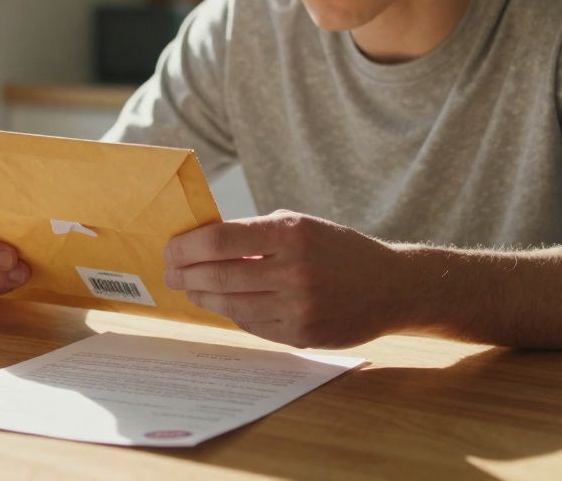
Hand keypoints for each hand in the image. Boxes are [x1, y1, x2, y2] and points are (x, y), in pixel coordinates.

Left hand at [162, 210, 403, 348]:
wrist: (391, 286)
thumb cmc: (339, 250)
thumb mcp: (302, 225)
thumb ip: (257, 234)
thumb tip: (203, 243)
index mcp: (291, 233)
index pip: (221, 240)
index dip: (187, 246)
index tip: (171, 249)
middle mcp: (294, 270)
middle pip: (219, 274)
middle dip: (186, 274)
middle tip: (170, 273)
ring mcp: (298, 306)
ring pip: (231, 304)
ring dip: (203, 296)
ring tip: (191, 289)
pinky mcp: (302, 335)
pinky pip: (253, 325)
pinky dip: (233, 314)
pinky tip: (223, 304)